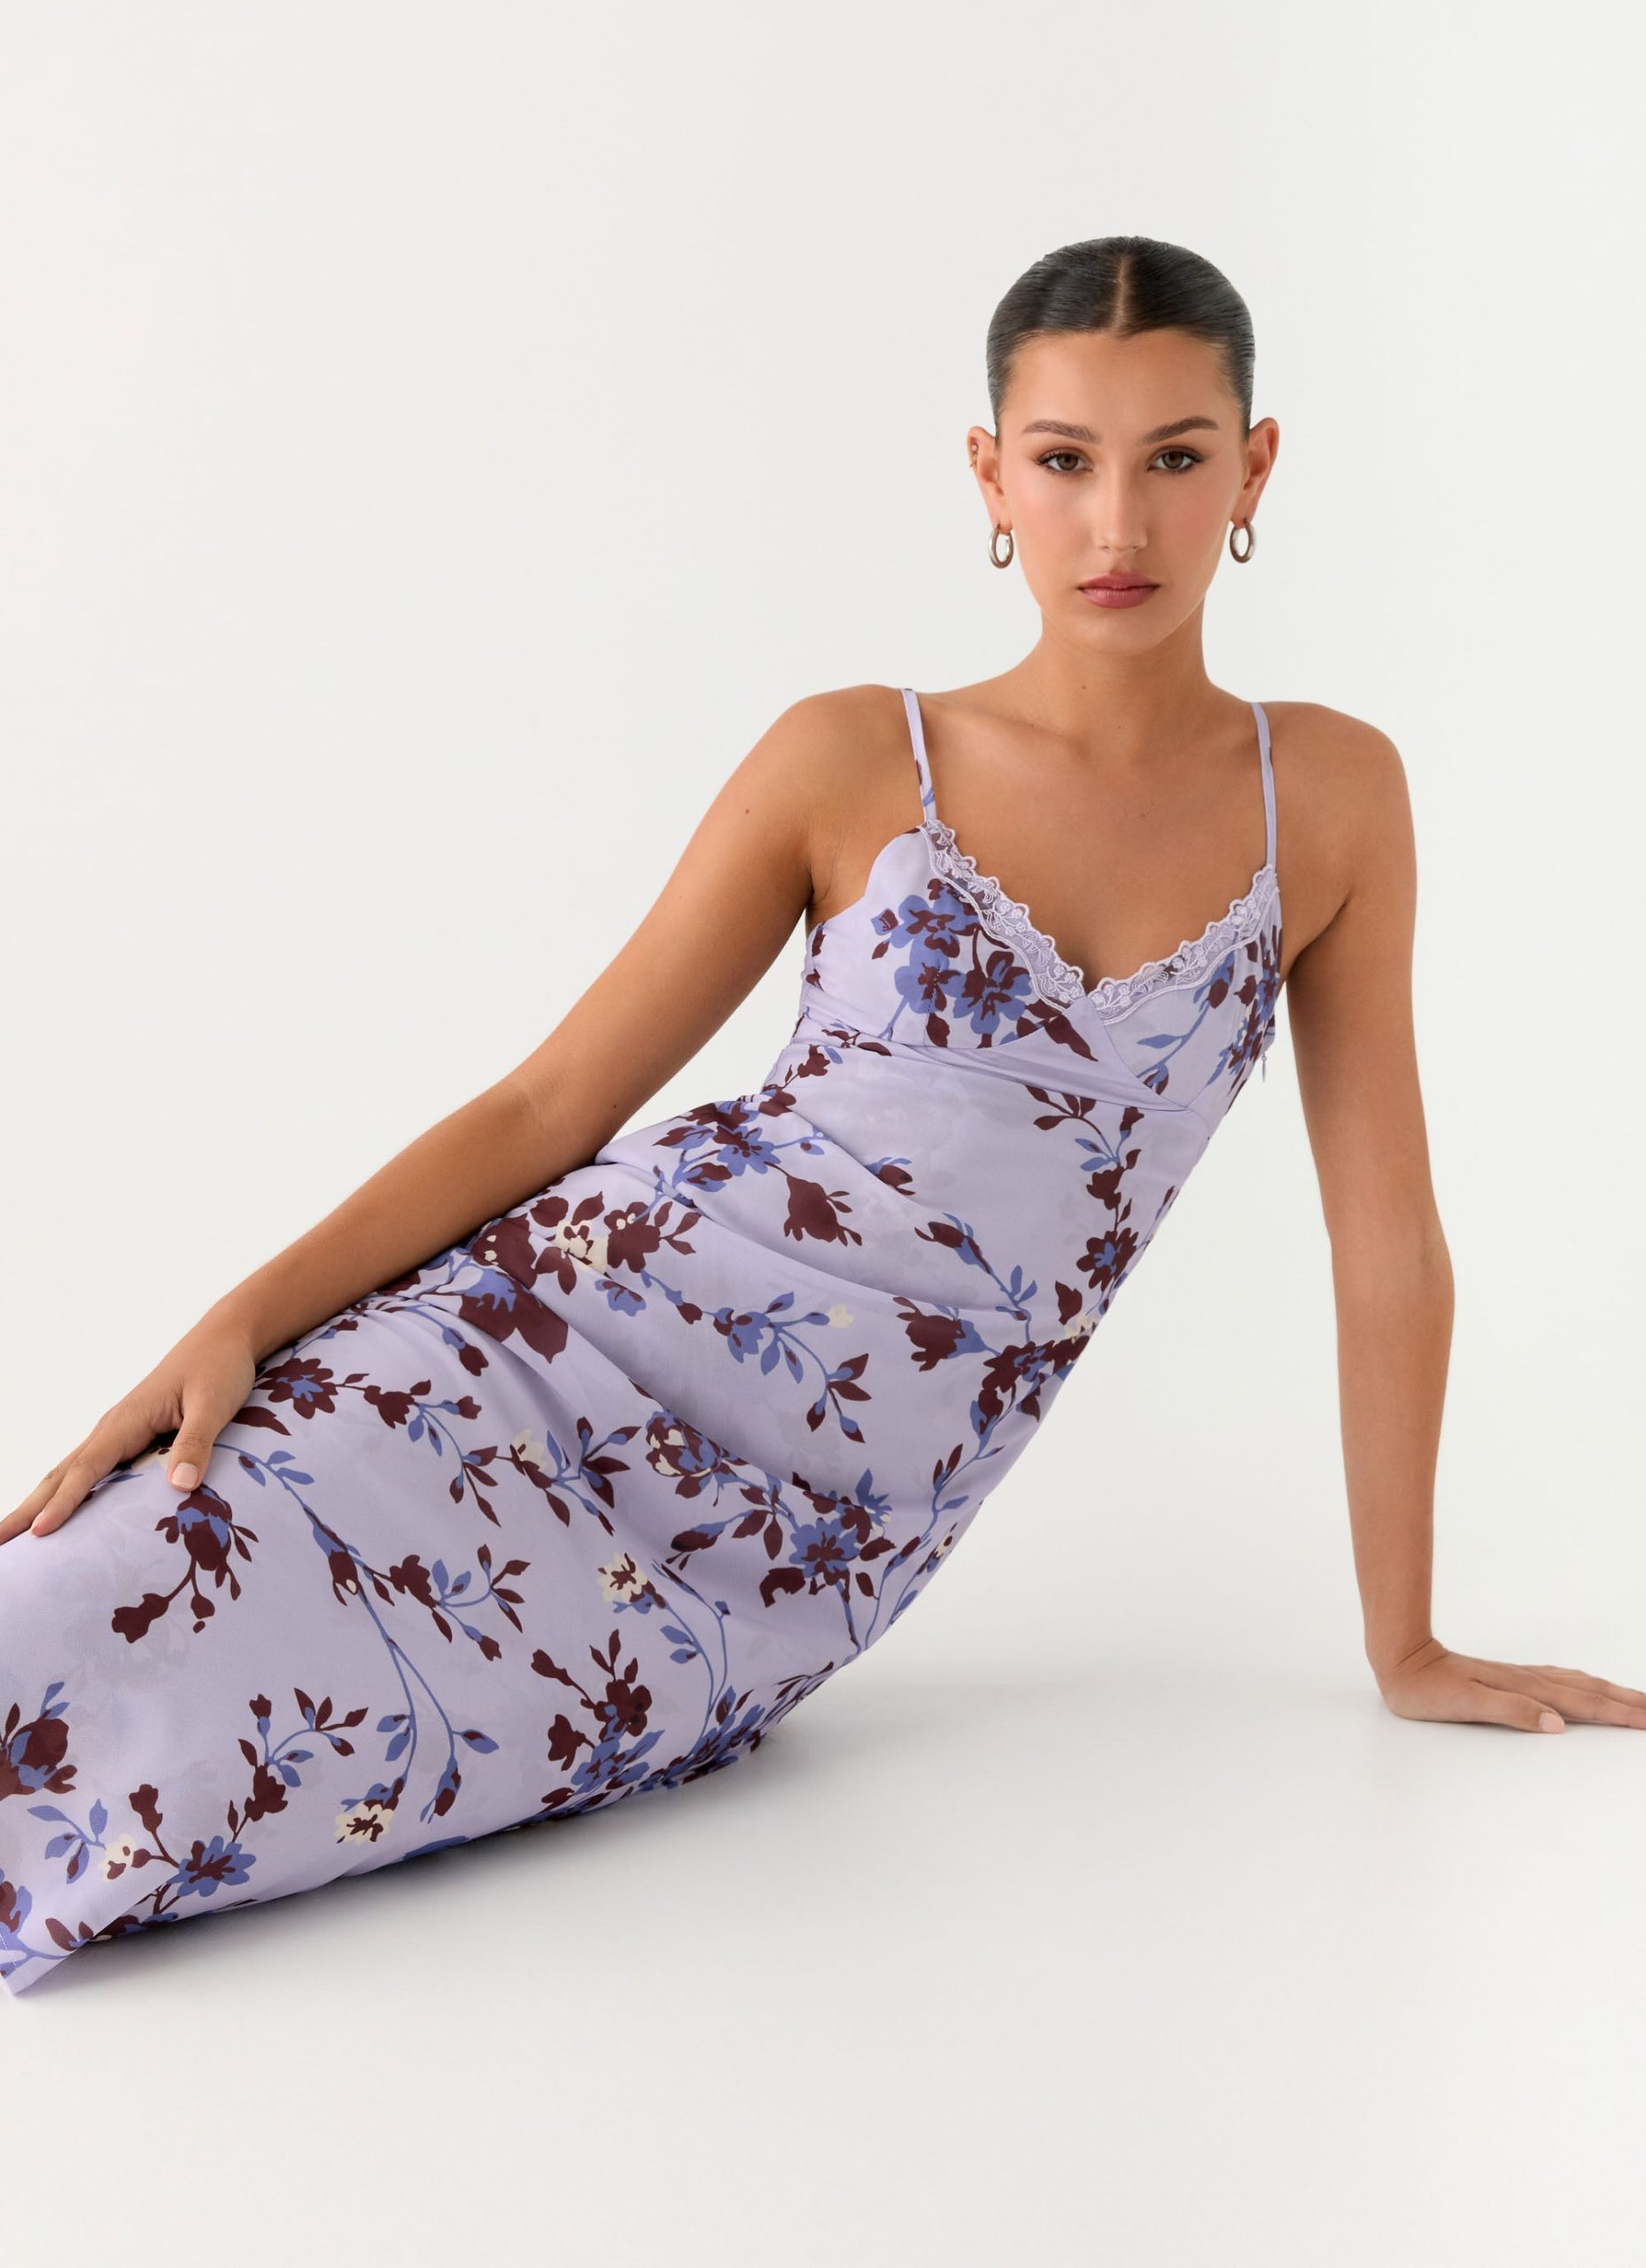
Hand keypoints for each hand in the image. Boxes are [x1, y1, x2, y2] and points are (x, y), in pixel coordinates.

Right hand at [2, 1309, 261, 1543]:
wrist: (225, 1338)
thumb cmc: (220, 1368)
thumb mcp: (214, 1405)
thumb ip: (196, 1443)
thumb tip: (179, 1486)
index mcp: (126, 1421)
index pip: (86, 1469)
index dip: (63, 1503)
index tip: (39, 1533)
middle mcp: (113, 1427)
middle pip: (62, 1474)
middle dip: (29, 1508)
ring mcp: (119, 1431)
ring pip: (71, 1471)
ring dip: (42, 1501)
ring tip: (17, 1532)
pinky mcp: (132, 1434)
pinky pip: (92, 1468)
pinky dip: (69, 1490)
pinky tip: (65, 1509)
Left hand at [1375, 1636, 1645, 1731]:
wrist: (1402, 1660)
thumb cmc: (1429, 1688)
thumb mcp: (1467, 1704)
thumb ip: (1512, 1711)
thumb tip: (1556, 1723)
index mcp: (1525, 1689)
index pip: (1582, 1704)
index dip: (1618, 1714)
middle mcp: (1529, 1680)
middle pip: (1589, 1691)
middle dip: (1626, 1703)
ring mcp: (1521, 1677)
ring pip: (1578, 1684)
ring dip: (1610, 1692)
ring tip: (1636, 1701)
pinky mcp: (1511, 1678)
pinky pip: (1561, 1680)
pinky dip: (1585, 1685)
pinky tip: (1586, 1686)